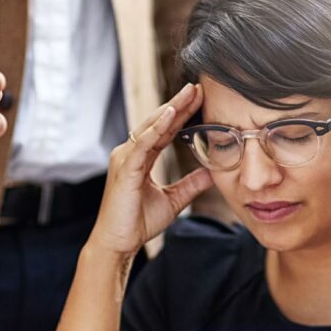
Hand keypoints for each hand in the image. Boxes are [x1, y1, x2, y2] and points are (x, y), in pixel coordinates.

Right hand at [87, 83, 212, 254]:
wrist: (119, 243)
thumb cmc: (137, 223)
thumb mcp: (173, 200)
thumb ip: (190, 185)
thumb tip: (212, 173)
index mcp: (141, 159)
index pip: (164, 130)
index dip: (181, 114)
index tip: (199, 98)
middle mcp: (131, 153)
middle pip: (158, 123)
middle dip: (178, 104)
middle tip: (197, 87)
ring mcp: (125, 159)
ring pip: (150, 128)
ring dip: (170, 109)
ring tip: (188, 93)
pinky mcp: (125, 168)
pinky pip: (143, 143)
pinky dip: (157, 128)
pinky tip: (171, 114)